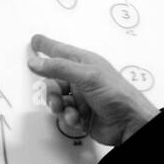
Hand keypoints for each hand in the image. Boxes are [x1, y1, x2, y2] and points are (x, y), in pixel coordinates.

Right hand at [27, 34, 159, 146]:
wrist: (129, 122)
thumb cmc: (117, 94)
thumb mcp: (87, 76)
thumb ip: (59, 68)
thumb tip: (36, 61)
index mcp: (85, 63)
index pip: (61, 51)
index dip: (47, 46)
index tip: (35, 40)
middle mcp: (82, 79)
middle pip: (54, 80)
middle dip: (52, 91)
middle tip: (56, 98)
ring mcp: (82, 98)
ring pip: (57, 100)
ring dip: (60, 107)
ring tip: (68, 111)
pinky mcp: (82, 115)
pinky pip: (64, 115)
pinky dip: (69, 118)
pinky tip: (78, 119)